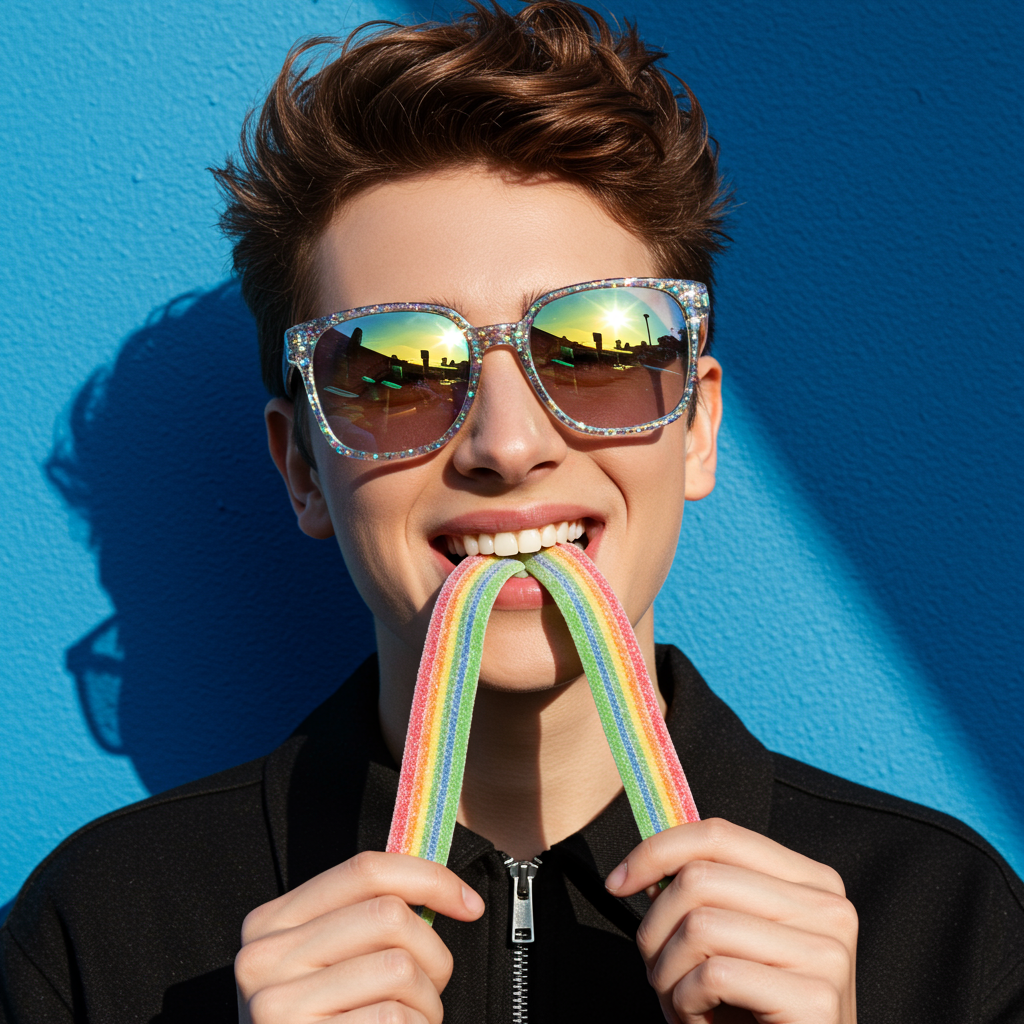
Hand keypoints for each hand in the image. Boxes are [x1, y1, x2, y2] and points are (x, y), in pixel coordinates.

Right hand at [235, 851, 484, 1023]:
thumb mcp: (324, 964)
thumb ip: (364, 920)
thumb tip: (442, 888)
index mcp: (273, 922)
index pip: (365, 869)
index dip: (429, 878)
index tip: (468, 904)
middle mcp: (265, 958)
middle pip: (390, 915)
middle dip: (432, 953)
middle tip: (430, 987)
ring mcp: (278, 1005)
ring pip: (399, 967)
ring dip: (426, 1001)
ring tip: (409, 1021)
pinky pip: (393, 1018)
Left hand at [605, 819, 856, 1023]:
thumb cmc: (757, 1014)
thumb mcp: (731, 940)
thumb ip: (705, 893)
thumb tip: (648, 864)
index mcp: (811, 881)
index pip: (719, 834)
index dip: (657, 850)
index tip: (618, 881)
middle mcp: (829, 908)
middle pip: (700, 878)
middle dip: (656, 927)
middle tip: (657, 970)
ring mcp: (828, 953)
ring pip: (701, 925)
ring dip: (668, 972)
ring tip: (678, 1002)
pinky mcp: (816, 999)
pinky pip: (715, 975)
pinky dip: (687, 1001)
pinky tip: (700, 1021)